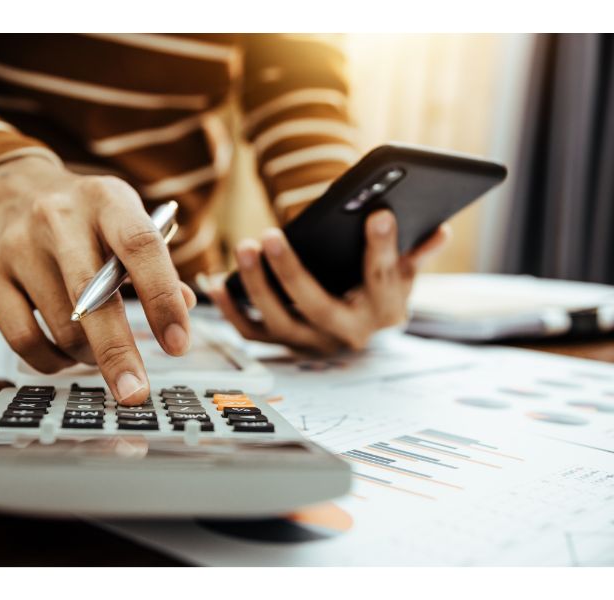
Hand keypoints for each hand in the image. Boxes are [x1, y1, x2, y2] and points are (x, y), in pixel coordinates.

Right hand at [0, 156, 195, 404]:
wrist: (16, 192)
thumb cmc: (86, 216)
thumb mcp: (127, 219)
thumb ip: (157, 263)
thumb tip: (185, 305)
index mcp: (105, 201)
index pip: (140, 248)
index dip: (163, 299)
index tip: (178, 345)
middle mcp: (57, 219)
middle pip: (91, 297)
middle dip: (118, 353)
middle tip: (135, 392)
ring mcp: (18, 247)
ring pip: (62, 328)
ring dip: (90, 355)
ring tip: (100, 352)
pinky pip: (23, 341)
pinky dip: (53, 362)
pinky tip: (67, 356)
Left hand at [203, 210, 449, 352]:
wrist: (363, 328)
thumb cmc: (381, 289)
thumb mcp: (404, 272)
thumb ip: (416, 252)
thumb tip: (439, 231)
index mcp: (385, 312)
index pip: (382, 278)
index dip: (381, 246)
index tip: (377, 213)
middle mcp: (347, 334)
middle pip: (316, 306)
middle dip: (290, 271)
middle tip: (269, 235)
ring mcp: (312, 343)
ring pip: (279, 320)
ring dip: (255, 286)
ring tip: (243, 248)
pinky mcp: (284, 344)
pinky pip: (251, 331)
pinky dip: (230, 308)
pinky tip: (216, 280)